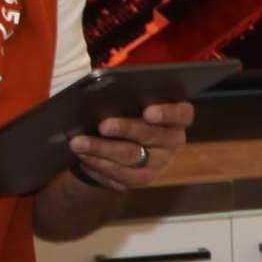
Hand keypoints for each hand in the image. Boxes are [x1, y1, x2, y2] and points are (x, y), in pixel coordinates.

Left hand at [66, 97, 193, 191]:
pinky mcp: (144, 179)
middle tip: (102, 126)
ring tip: (79, 143)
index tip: (148, 112)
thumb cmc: (128, 109)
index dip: (167, 113)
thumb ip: (126, 93)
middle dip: (124, 130)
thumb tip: (105, 82)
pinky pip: (122, 176)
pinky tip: (83, 157)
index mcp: (177, 117)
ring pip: (132, 158)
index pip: (182, 114)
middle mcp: (173, 141)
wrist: (122, 140)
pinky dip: (99, 166)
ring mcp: (160, 163)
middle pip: (151, 135)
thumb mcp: (131, 98)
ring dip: (102, 150)